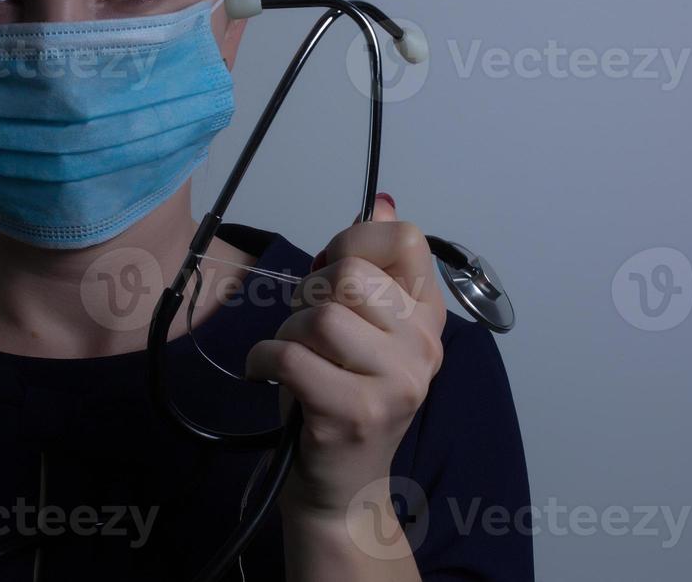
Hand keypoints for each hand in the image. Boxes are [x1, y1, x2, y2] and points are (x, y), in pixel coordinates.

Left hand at [245, 194, 446, 518]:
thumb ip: (372, 268)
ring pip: (320, 316)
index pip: (405, 240)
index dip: (353, 242)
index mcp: (428, 318)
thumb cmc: (343, 400)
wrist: (344, 490)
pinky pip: (290, 356)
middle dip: (310, 294)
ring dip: (287, 332)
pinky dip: (263, 360)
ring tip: (291, 356)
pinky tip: (267, 374)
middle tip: (305, 326)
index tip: (331, 272)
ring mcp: (395, 384)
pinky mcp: (355, 414)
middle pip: (352, 276)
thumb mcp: (363, 331)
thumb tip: (382, 201)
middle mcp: (423, 348)